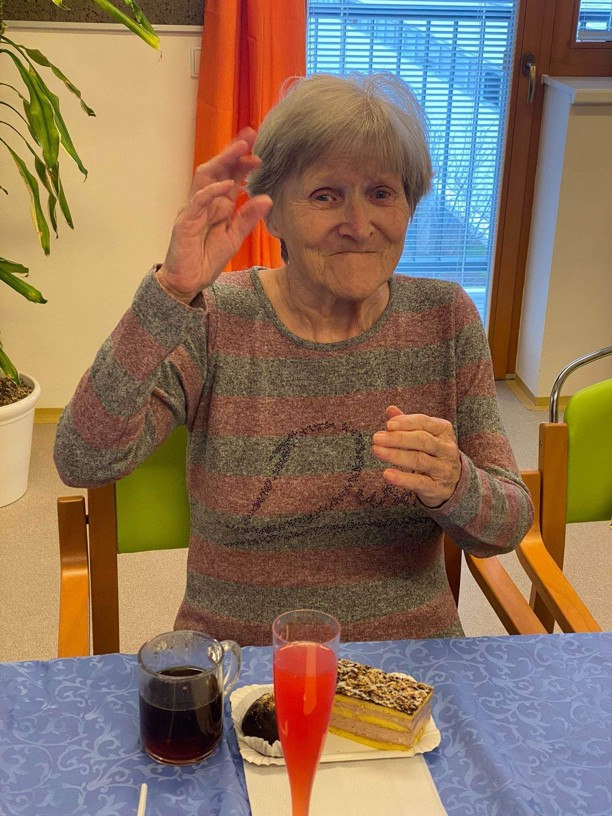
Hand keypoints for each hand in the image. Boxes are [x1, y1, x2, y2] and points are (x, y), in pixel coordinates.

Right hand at [158, 128, 272, 301]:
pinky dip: (212, 191)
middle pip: (218, 169)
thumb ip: (248, 218)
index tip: (261, 150)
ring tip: (240, 149)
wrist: (188, 281)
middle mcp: (205, 202)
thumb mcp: (235, 237)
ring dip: (223, 161)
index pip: (231, 176)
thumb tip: (267, 199)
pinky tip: (226, 184)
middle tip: (250, 135)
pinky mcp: (185, 222)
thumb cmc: (206, 258)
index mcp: (218, 205)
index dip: (244, 161)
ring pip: (205, 178)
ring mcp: (193, 209)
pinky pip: (197, 202)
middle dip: (233, 151)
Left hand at [372, 405, 461, 506]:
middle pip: (422, 440)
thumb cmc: (432, 452)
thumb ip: (407, 423)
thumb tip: (390, 409)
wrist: (453, 481)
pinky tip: (387, 474)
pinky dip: (402, 479)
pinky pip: (419, 483)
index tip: (388, 425)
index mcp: (443, 430)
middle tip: (377, 438)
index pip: (425, 422)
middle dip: (398, 438)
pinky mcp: (437, 487)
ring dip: (396, 455)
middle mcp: (447, 449)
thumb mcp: (425, 435)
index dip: (406, 422)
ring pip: (420, 460)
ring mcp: (444, 469)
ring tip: (376, 451)